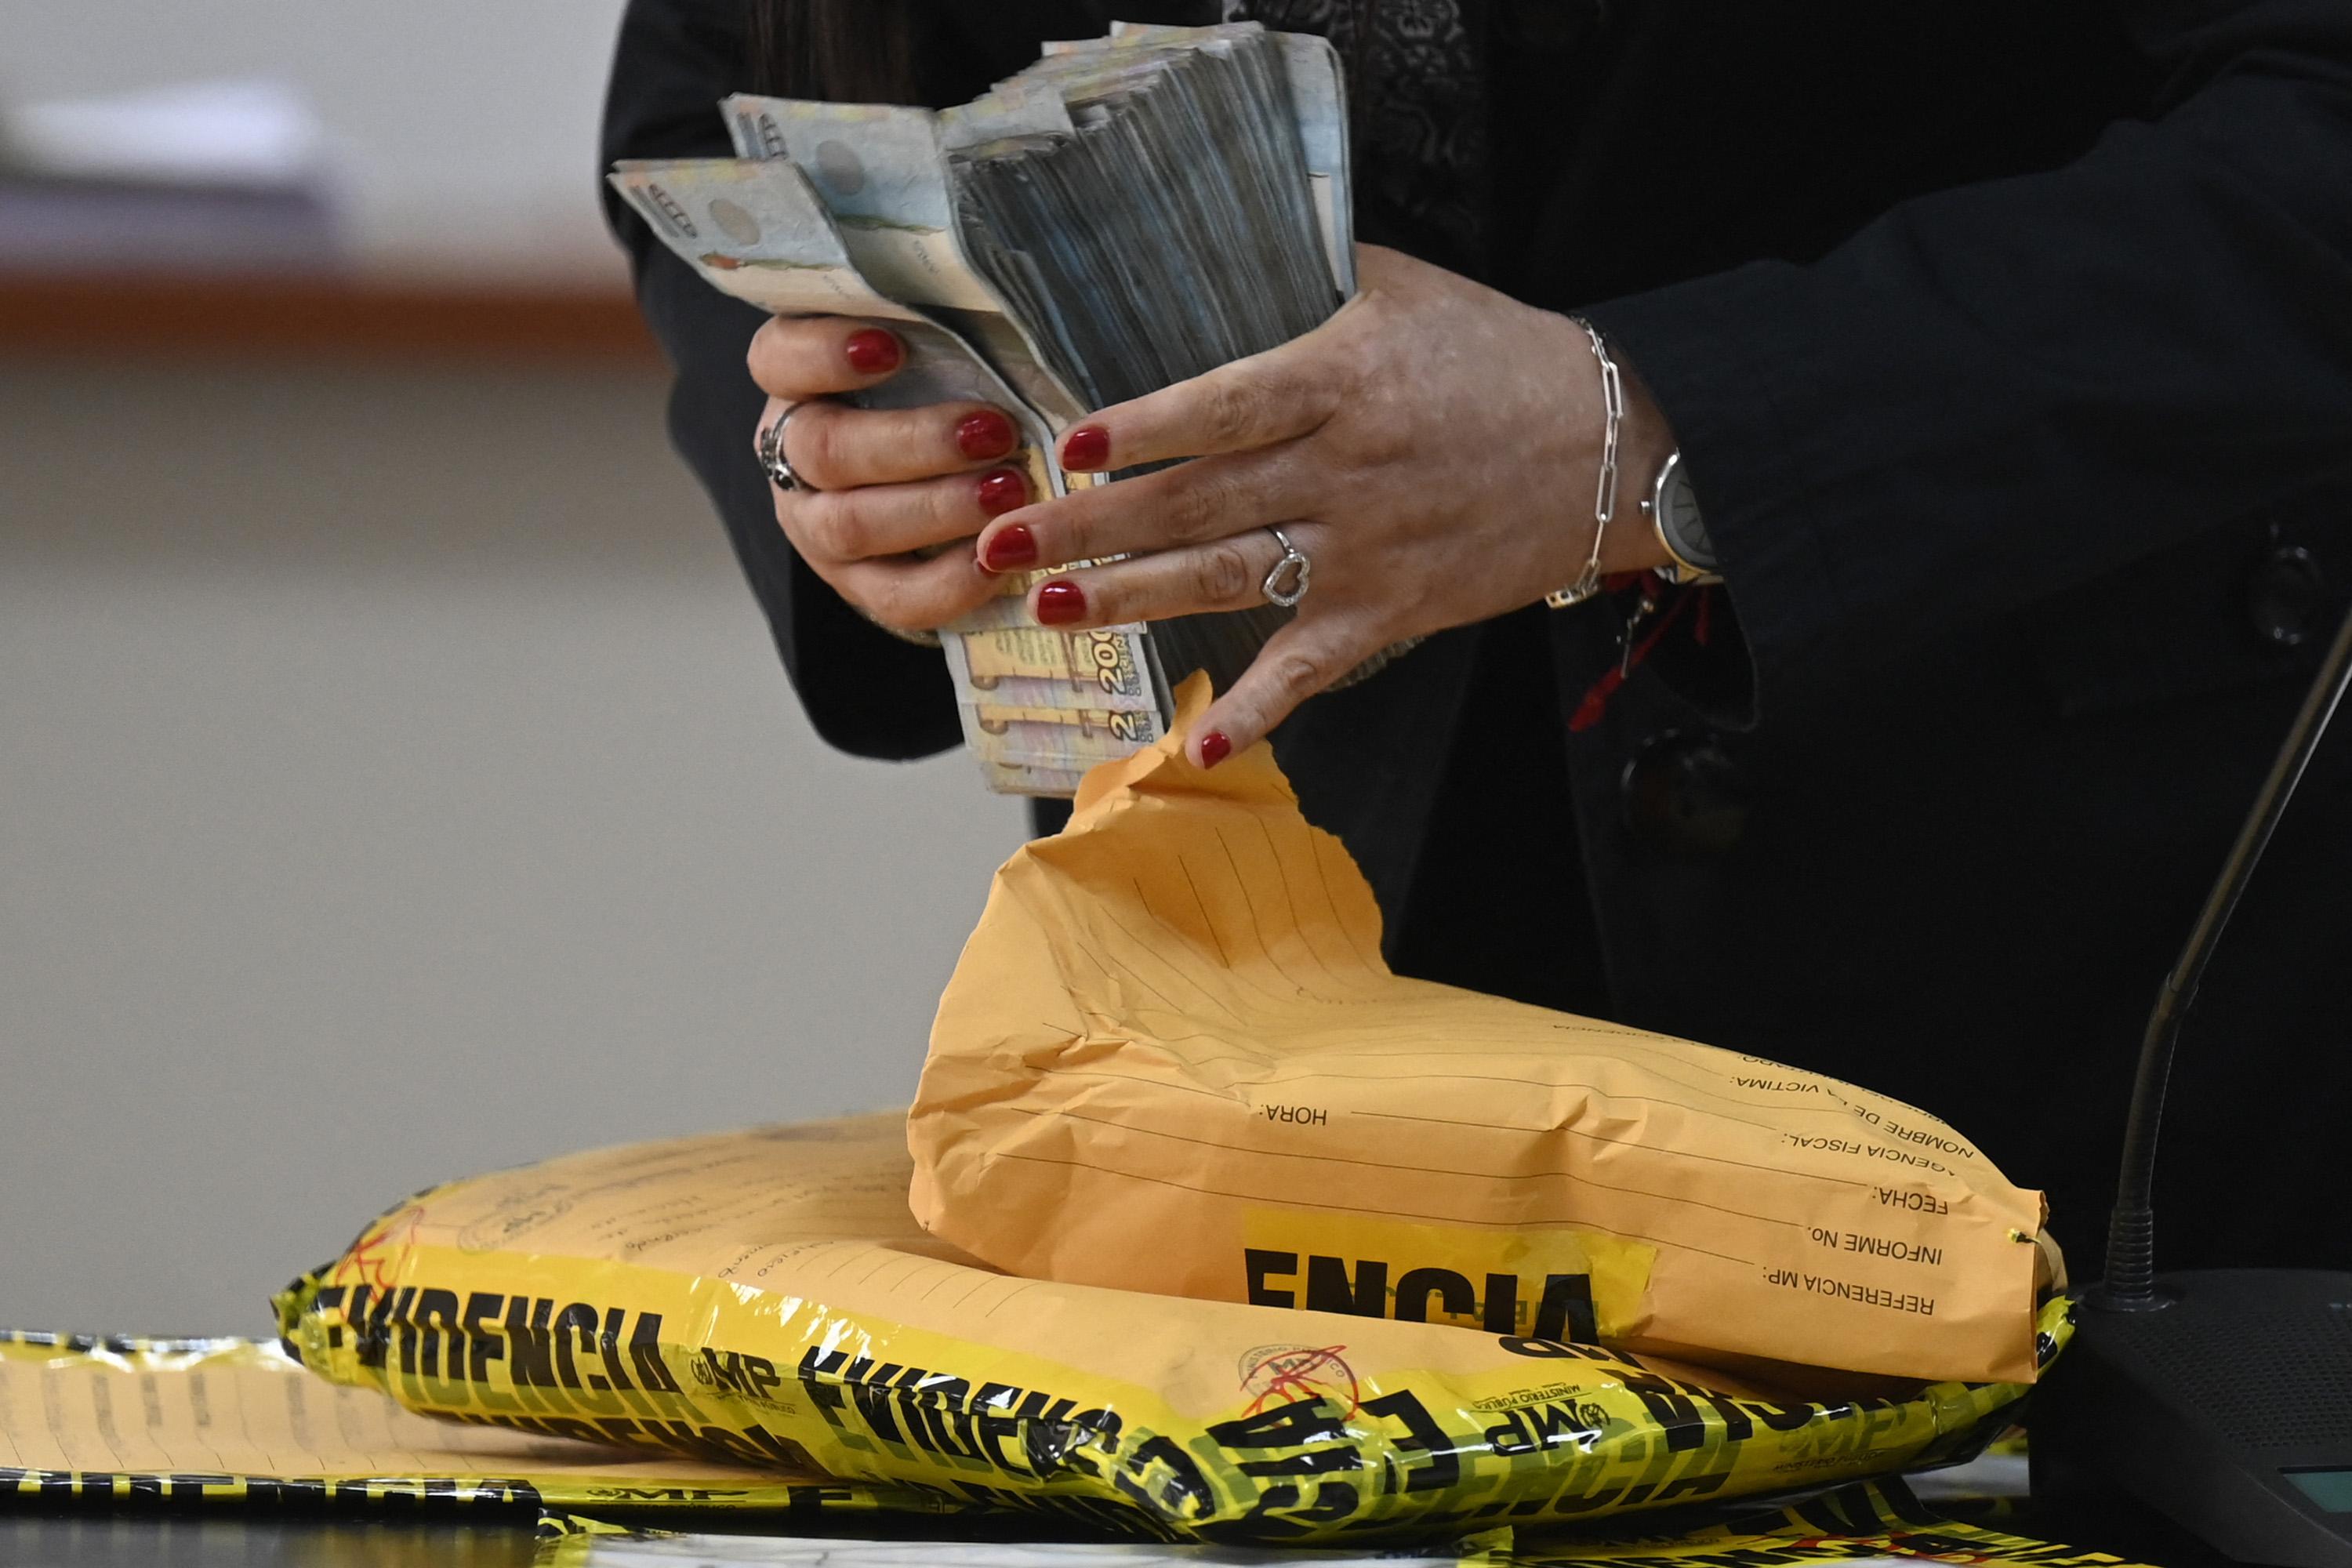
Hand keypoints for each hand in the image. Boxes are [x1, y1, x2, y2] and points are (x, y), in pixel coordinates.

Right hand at [748, 317, 1032, 632]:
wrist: (952, 481)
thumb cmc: (948, 387)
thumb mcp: (939, 346)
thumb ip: (944, 325)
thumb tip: (997, 305)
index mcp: (797, 382)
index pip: (778, 359)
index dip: (825, 354)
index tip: (892, 346)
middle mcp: (791, 455)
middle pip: (825, 450)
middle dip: (914, 442)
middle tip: (994, 432)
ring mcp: (817, 527)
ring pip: (852, 526)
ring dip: (936, 510)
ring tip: (1009, 492)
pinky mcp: (858, 586)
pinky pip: (892, 596)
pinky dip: (948, 584)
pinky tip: (998, 564)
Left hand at [968, 245, 1674, 763]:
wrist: (1615, 445)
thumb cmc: (1504, 358)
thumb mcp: (1409, 288)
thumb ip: (1310, 277)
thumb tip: (1218, 252)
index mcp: (1346, 381)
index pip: (1227, 407)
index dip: (1145, 430)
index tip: (1070, 445)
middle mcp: (1348, 472)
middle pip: (1199, 502)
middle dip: (1091, 525)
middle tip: (1000, 539)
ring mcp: (1367, 551)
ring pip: (1229, 579)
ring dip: (1134, 596)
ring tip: (1050, 603)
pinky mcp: (1391, 612)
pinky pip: (1312, 668)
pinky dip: (1257, 711)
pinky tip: (1194, 742)